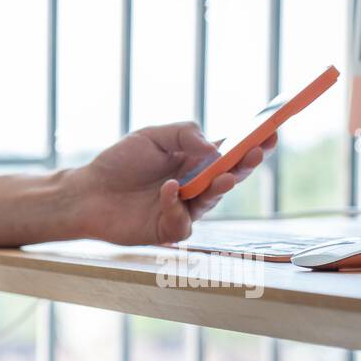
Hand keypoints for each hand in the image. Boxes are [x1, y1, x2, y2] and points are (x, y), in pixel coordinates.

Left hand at [68, 122, 276, 245]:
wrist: (87, 191)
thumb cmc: (119, 163)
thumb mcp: (154, 135)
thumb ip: (186, 135)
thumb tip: (215, 148)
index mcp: (196, 160)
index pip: (233, 152)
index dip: (255, 143)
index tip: (272, 131)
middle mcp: (195, 185)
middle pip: (230, 177)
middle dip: (246, 165)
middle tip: (256, 153)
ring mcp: (184, 208)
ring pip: (212, 201)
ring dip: (220, 187)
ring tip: (224, 175)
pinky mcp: (167, 229)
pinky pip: (183, 222)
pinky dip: (177, 205)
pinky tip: (167, 190)